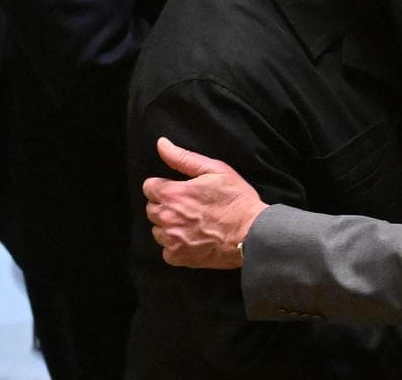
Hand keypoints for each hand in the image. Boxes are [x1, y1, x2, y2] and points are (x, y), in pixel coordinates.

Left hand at [143, 137, 268, 268]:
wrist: (252, 233)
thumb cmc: (236, 199)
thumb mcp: (215, 169)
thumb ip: (183, 158)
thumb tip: (161, 144)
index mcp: (172, 194)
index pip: (149, 187)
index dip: (164, 186)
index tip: (180, 190)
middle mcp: (166, 217)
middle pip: (151, 209)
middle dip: (166, 205)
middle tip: (189, 206)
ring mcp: (171, 239)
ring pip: (158, 230)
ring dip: (170, 226)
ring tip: (192, 223)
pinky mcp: (178, 257)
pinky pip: (167, 250)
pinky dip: (177, 245)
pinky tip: (194, 239)